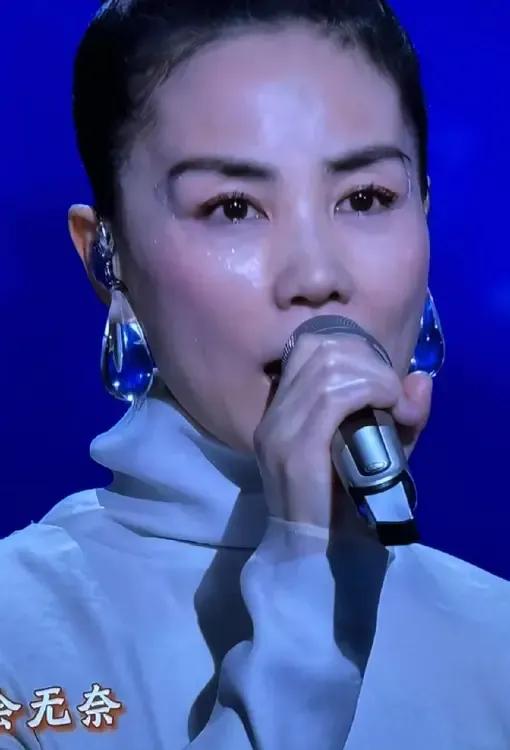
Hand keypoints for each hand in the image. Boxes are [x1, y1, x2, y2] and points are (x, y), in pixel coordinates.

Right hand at [254, 334, 431, 528]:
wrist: (315, 558)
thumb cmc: (342, 510)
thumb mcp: (376, 453)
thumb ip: (398, 416)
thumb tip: (420, 378)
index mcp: (282, 411)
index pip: (307, 346)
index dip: (352, 348)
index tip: (381, 378)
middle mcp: (275, 416)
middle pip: (322, 350)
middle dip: (369, 360)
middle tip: (392, 392)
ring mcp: (280, 431)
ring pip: (330, 368)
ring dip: (375, 375)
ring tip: (393, 401)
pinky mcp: (296, 451)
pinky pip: (333, 397)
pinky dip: (371, 390)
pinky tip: (389, 405)